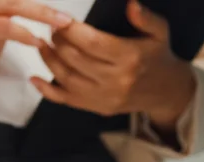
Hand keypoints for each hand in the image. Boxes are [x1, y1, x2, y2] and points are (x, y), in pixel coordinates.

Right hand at [0, 0, 72, 97]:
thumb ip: (12, 12)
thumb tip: (40, 7)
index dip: (38, 1)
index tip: (60, 10)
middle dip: (44, 8)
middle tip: (66, 18)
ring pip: (11, 7)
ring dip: (39, 16)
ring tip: (60, 26)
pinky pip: (3, 27)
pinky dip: (23, 33)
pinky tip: (37, 42)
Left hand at [31, 0, 195, 133]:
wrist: (167, 92)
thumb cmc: (158, 57)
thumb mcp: (160, 33)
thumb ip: (146, 18)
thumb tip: (131, 4)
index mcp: (129, 58)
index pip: (91, 42)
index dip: (70, 30)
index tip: (59, 19)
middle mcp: (117, 80)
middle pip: (75, 59)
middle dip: (57, 41)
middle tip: (51, 29)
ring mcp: (107, 97)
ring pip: (67, 78)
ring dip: (50, 60)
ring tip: (43, 44)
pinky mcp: (100, 108)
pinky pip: (68, 100)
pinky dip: (48, 91)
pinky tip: (36, 78)